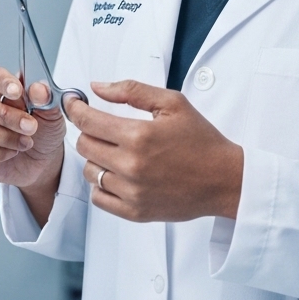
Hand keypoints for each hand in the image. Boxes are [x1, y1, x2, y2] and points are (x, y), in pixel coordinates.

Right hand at [0, 67, 66, 193]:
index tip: (17, 92)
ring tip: (25, 142)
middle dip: (6, 116)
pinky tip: (10, 152)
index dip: (3, 82)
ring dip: (4, 137)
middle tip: (30, 127)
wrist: (40, 161)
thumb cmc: (41, 130)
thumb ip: (45, 99)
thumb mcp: (50, 114)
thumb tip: (38, 88)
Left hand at [67, 80, 243, 222]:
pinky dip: (102, 184)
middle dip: (89, 131)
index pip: (88, 121)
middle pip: (84, 145)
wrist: (224, 179)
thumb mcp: (172, 103)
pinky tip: (117, 174)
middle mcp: (131, 165)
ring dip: (96, 158)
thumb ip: (131, 91)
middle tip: (104, 127)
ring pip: (89, 171)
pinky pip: (99, 198)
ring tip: (117, 151)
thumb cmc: (201, 139)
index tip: (74, 103)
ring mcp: (132, 192)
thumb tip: (97, 87)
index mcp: (139, 135)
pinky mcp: (135, 212)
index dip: (75, 108)